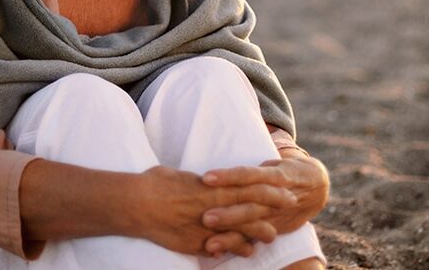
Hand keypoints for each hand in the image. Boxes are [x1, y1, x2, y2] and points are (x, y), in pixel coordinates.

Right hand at [129, 165, 297, 256]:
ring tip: (273, 234)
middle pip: (252, 208)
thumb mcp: (182, 176)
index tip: (285, 186)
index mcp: (212, 186)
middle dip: (273, 206)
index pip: (249, 186)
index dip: (270, 187)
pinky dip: (235, 249)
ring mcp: (206, 226)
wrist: (137, 204)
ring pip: (241, 230)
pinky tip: (246, 252)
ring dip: (258, 232)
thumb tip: (204, 181)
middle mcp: (214, 206)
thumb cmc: (156, 183)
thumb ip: (198, 182)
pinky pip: (221, 248)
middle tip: (291, 204)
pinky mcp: (196, 242)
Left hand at [200, 150, 329, 255]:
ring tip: (209, 242)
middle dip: (230, 212)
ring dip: (231, 233)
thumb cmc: (285, 169)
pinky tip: (219, 249)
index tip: (207, 178)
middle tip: (205, 216)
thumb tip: (227, 146)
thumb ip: (252, 164)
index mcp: (276, 174)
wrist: (317, 187)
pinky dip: (238, 244)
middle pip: (251, 204)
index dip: (230, 176)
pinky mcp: (276, 227)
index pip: (251, 175)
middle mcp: (278, 195)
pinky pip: (256, 237)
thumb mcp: (274, 160)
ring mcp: (277, 214)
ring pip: (254, 223)